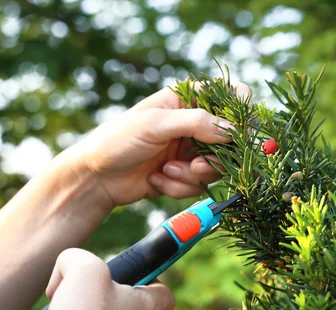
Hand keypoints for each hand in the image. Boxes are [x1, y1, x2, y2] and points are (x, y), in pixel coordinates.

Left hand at [59, 83, 251, 205]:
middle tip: (196, 165)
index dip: (240, 115)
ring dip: (192, 175)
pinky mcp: (184, 174)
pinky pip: (198, 184)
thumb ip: (197, 122)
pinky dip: (179, 187)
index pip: (229, 97)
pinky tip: (156, 181)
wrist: (95, 177)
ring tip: (167, 172)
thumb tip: (233, 130)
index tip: (240, 134)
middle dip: (213, 158)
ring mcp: (189, 150)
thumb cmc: (118, 140)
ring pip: (216, 166)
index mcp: (187, 100)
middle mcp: (193, 124)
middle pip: (229, 140)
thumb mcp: (156, 124)